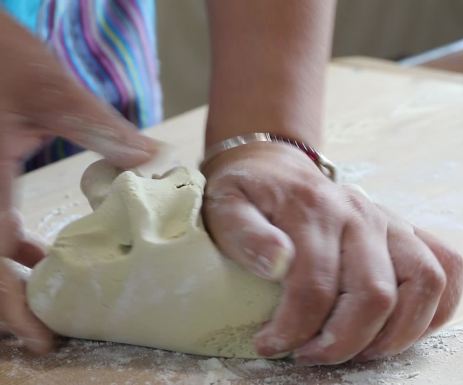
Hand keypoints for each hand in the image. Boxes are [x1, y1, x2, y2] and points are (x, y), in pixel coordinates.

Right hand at [0, 13, 156, 353]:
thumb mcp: (50, 92)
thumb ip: (101, 131)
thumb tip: (157, 164)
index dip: (13, 305)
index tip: (42, 338)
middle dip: (14, 303)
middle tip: (53, 332)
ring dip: (13, 278)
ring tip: (55, 299)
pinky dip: (11, 246)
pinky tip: (42, 251)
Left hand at [202, 142, 462, 364]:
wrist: (277, 169)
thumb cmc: (250, 196)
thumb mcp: (225, 206)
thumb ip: (244, 234)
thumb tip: (277, 264)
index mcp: (315, 211)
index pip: (315, 285)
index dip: (294, 329)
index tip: (270, 346)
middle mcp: (362, 215)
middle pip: (376, 293)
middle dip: (344, 343)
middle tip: (310, 356)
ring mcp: (392, 223)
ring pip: (425, 283)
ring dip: (398, 333)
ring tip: (360, 351)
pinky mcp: (408, 233)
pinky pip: (447, 268)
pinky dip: (438, 308)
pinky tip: (404, 330)